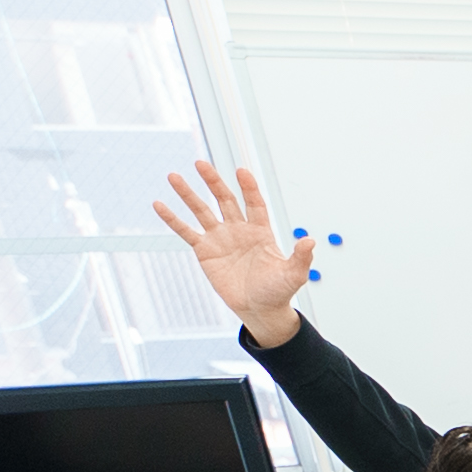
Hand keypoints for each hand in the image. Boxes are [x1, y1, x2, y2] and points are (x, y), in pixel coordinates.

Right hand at [149, 161, 311, 347]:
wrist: (259, 309)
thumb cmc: (278, 291)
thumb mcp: (293, 275)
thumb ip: (300, 257)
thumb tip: (311, 241)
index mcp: (261, 231)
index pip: (254, 204)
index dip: (248, 188)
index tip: (241, 171)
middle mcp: (239, 229)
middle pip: (225, 200)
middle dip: (213, 182)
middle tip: (200, 163)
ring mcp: (220, 238)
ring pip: (202, 210)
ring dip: (188, 194)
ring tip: (173, 176)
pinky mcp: (204, 251)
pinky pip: (186, 231)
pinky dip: (172, 219)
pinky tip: (159, 204)